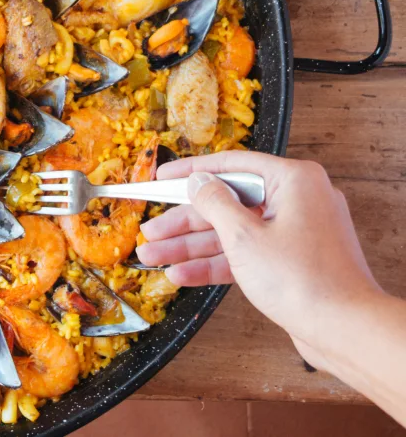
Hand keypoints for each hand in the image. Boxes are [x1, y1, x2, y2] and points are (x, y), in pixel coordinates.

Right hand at [135, 151, 381, 367]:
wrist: (345, 330)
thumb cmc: (303, 279)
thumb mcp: (244, 236)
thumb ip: (214, 203)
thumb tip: (198, 182)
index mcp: (293, 181)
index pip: (231, 165)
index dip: (190, 171)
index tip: (160, 178)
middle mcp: (296, 200)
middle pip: (226, 203)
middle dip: (183, 222)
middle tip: (151, 231)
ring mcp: (294, 232)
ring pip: (231, 232)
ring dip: (191, 246)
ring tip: (152, 256)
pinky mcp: (290, 260)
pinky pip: (245, 253)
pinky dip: (215, 263)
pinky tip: (180, 274)